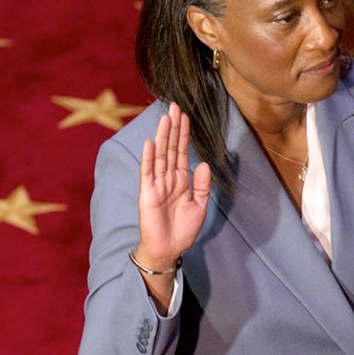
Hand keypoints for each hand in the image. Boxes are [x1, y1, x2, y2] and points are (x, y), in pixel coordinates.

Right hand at [136, 102, 211, 268]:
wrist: (169, 248)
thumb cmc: (183, 228)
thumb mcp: (199, 205)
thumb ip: (202, 185)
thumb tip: (205, 164)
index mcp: (181, 179)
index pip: (182, 152)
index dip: (184, 134)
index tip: (185, 116)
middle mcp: (168, 178)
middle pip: (171, 148)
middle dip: (173, 128)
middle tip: (175, 106)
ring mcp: (157, 184)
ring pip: (160, 155)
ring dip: (163, 136)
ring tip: (165, 118)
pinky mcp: (148, 193)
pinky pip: (148, 172)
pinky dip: (149, 157)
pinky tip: (150, 142)